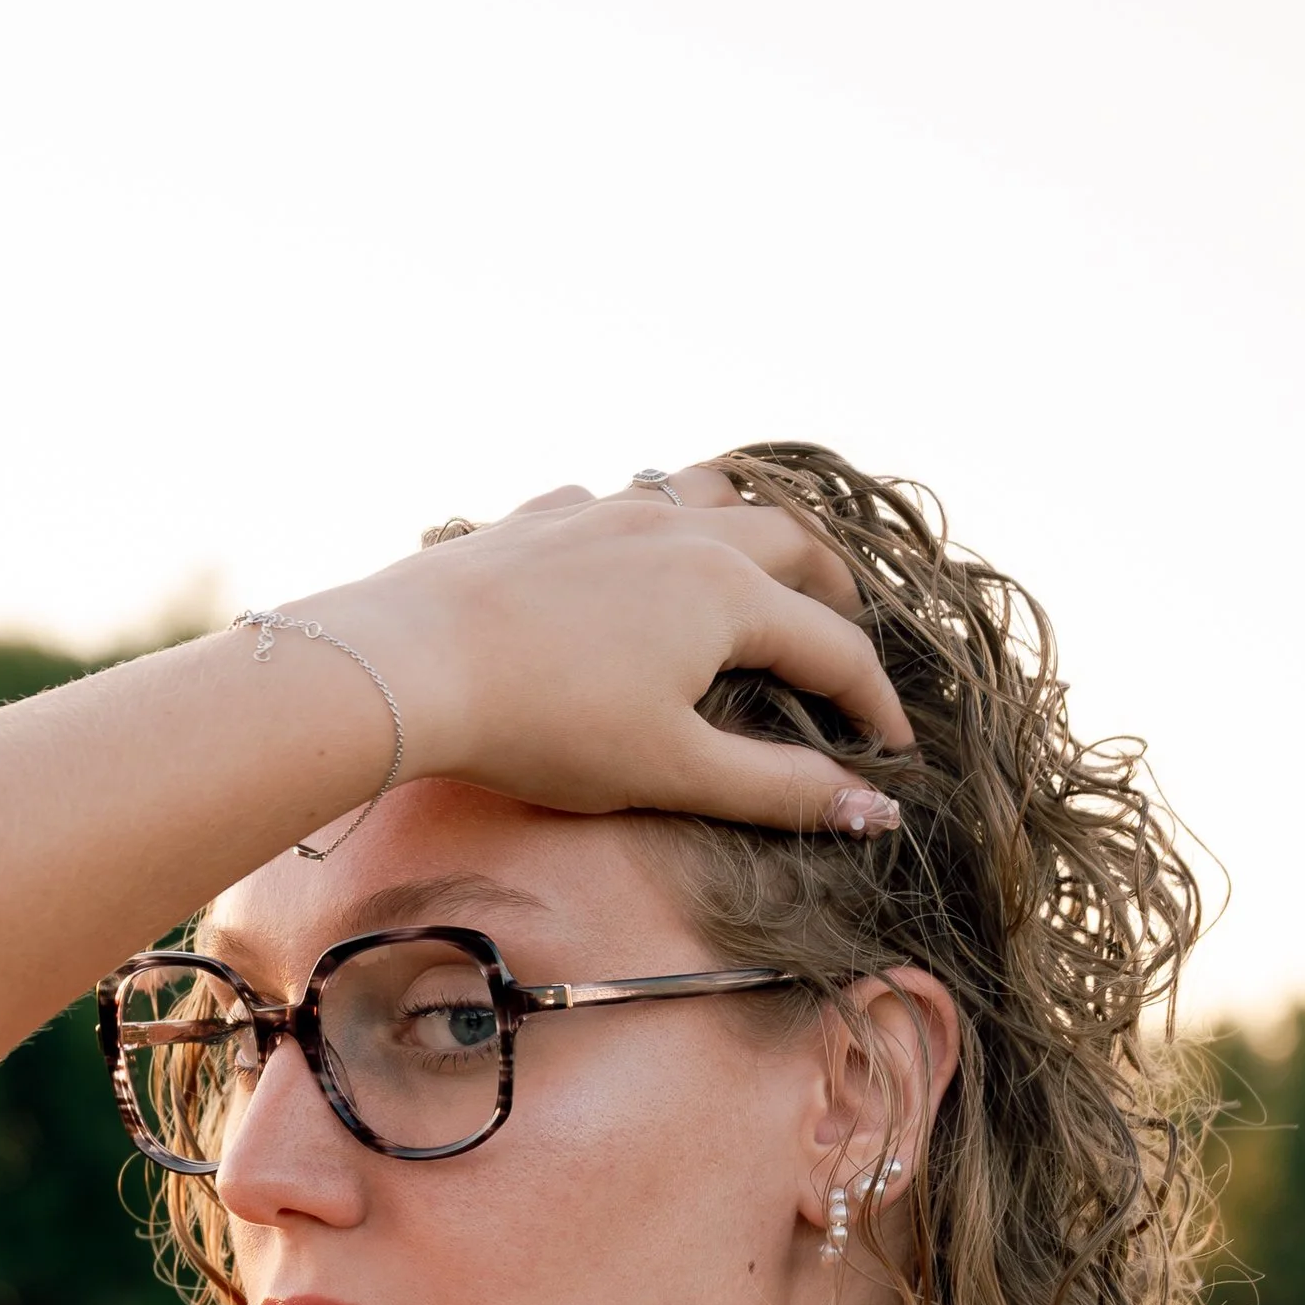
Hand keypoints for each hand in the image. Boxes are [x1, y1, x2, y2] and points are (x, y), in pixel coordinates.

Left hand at [293, 464, 910, 832]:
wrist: (410, 665)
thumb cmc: (545, 728)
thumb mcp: (674, 773)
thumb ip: (778, 790)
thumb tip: (873, 810)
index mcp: (731, 593)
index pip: (835, 648)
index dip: (874, 705)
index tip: (893, 754)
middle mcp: (683, 531)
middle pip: (792, 544)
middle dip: (832, 594)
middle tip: (844, 640)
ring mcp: (611, 511)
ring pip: (710, 493)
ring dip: (752, 526)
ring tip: (760, 567)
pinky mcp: (544, 517)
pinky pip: (620, 500)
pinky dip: (654, 522)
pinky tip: (634, 553)